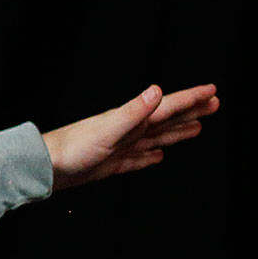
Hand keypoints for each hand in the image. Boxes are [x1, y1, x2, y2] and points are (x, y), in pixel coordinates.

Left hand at [40, 82, 219, 194]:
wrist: (45, 167)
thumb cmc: (72, 148)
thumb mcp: (108, 129)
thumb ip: (134, 111)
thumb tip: (157, 90)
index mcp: (130, 120)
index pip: (168, 106)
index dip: (191, 99)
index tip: (212, 91)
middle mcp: (127, 130)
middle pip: (167, 119)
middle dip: (191, 112)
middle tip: (214, 104)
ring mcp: (120, 147)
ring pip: (156, 137)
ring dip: (177, 132)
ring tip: (197, 127)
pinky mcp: (111, 163)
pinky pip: (138, 158)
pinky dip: (151, 156)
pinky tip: (158, 155)